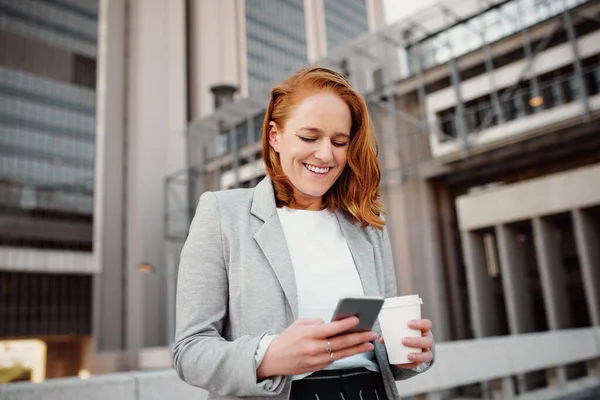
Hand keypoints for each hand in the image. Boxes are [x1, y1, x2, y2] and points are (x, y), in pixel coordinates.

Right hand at [257, 317, 377, 378]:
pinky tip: (355, 350)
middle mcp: (314, 348)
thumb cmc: (286, 340)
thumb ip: (315, 322)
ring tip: (369, 344)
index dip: (345, 324)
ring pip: (342, 354)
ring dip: (357, 348)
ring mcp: (316, 359)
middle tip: (371, 333)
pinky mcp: (318, 367)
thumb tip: (330, 323)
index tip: (357, 319)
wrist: (273, 359)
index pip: (331, 328)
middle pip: (341, 342)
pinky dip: (346, 355)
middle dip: (358, 337)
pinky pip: (335, 360)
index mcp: (309, 334)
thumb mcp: (298, 324)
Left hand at [379, 319, 433, 368]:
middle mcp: (427, 340)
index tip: (408, 324)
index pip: (427, 324)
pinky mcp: (421, 361)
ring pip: (428, 355)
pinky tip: (400, 364)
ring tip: (408, 356)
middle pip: (428, 341)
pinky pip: (418, 364)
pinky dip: (409, 365)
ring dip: (418, 356)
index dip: (420, 324)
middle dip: (417, 341)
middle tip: (404, 341)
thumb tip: (382, 340)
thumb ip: (391, 333)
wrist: (410, 344)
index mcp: (424, 329)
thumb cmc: (405, 334)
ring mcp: (426, 351)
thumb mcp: (400, 331)